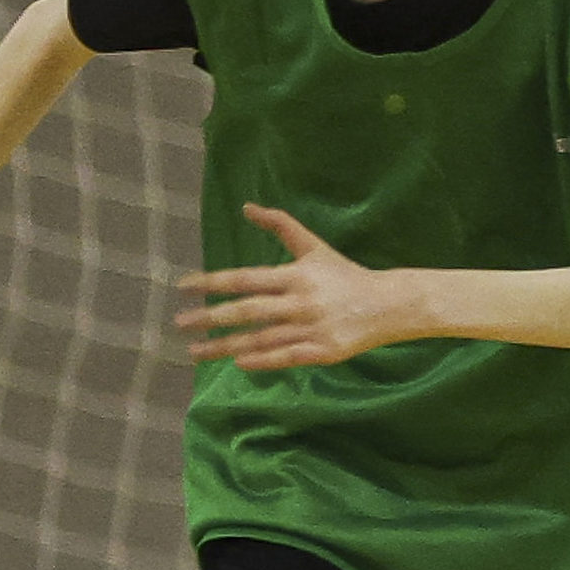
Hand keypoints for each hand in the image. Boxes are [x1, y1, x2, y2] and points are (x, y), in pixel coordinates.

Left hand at [176, 204, 410, 370]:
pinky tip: (238, 363)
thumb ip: (281, 225)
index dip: (212, 282)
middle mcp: (300, 302)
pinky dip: (262, 361)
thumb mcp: (314, 247)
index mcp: (295, 275)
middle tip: (180, 323)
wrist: (389, 305)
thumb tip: (246, 207)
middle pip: (248, 311)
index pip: (245, 279)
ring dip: (226, 346)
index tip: (184, 287)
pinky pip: (287, 357)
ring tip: (196, 351)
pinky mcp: (324, 352)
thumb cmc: (345, 275)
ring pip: (261, 339)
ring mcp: (312, 328)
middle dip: (211, 318)